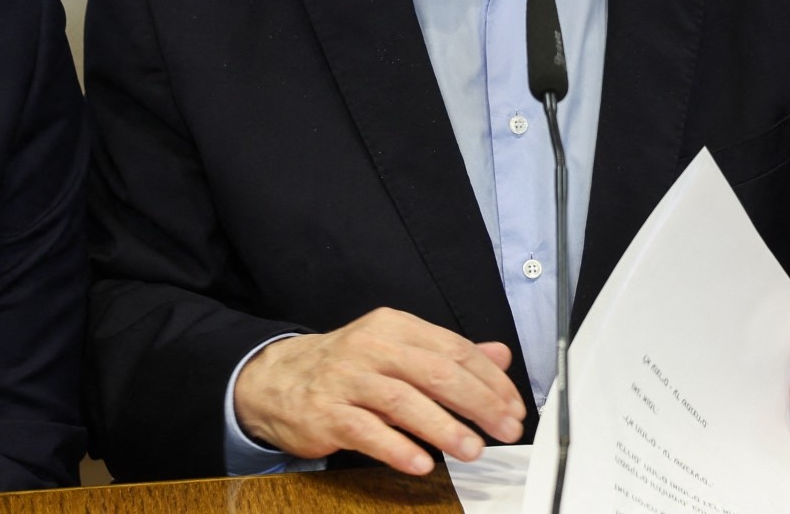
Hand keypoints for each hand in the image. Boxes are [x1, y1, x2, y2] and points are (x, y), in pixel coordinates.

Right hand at [232, 307, 526, 474]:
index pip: (453, 349)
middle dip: (478, 403)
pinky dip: (397, 448)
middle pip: (434, 372)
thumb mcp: (396, 349)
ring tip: (471, 450)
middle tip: (505, 429)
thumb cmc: (346, 368)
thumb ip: (448, 353)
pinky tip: (421, 463)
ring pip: (402, 401)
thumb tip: (500, 355)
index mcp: (393, 327)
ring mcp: (346, 381)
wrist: (276, 380)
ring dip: (443, 427)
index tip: (513, 407)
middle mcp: (370, 348)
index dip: (490, 380)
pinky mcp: (326, 414)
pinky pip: (366, 431)